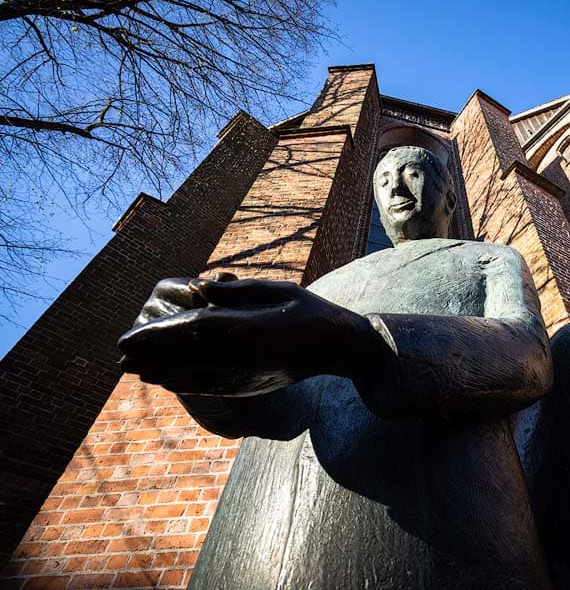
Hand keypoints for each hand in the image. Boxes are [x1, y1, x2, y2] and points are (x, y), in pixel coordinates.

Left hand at [119, 276, 381, 395]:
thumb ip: (238, 290)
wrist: (343, 349)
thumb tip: (199, 289)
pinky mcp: (255, 385)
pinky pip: (215, 388)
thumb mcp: (280, 290)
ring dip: (162, 373)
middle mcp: (249, 355)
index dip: (161, 333)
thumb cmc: (312, 312)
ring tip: (134, 371)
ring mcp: (251, 374)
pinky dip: (187, 385)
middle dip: (152, 355)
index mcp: (255, 327)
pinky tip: (168, 383)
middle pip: (190, 356)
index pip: (197, 329)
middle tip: (120, 353)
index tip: (133, 334)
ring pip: (198, 375)